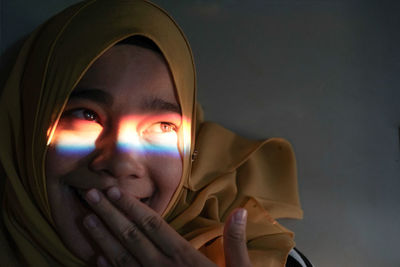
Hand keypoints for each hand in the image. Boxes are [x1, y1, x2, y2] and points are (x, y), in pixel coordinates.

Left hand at [83, 187, 251, 266]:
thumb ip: (235, 242)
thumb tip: (240, 211)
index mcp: (185, 258)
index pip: (153, 225)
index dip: (131, 207)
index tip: (114, 190)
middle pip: (132, 237)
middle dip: (110, 215)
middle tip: (91, 195)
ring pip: (122, 258)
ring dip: (103, 238)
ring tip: (86, 219)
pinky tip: (94, 257)